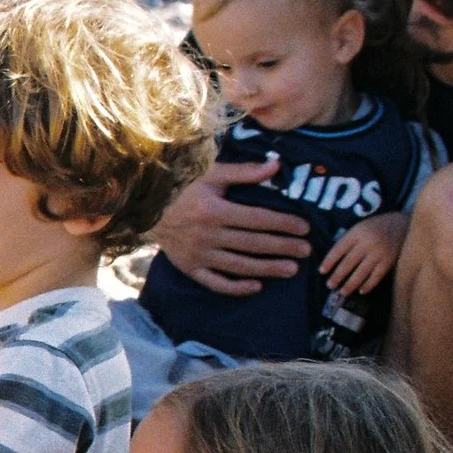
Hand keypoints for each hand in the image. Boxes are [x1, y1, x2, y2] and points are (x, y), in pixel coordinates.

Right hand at [150, 157, 311, 295]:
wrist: (145, 208)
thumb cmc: (182, 187)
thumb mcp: (211, 173)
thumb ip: (244, 172)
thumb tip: (277, 165)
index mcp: (215, 211)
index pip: (259, 219)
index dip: (284, 224)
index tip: (305, 228)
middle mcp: (208, 235)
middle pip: (253, 244)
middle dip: (283, 248)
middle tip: (307, 251)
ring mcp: (198, 255)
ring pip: (239, 265)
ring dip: (268, 269)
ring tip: (291, 270)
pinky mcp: (189, 268)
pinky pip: (215, 282)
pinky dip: (236, 287)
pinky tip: (256, 286)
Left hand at [319, 211, 405, 295]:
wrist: (403, 224)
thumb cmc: (376, 227)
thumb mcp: (361, 227)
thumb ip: (349, 241)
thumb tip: (332, 260)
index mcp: (357, 233)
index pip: (338, 249)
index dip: (329, 261)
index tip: (321, 271)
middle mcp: (368, 243)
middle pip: (348, 263)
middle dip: (337, 276)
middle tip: (330, 285)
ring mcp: (379, 253)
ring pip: (361, 272)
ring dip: (350, 284)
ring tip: (342, 292)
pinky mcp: (389, 261)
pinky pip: (376, 276)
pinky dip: (368, 285)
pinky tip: (361, 291)